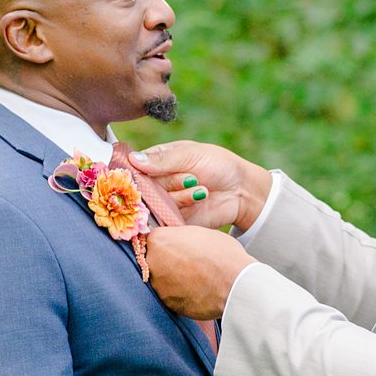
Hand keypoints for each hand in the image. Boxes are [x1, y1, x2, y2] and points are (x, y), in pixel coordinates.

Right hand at [132, 140, 271, 231]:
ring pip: (155, 203)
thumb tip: (133, 159)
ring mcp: (163, 203)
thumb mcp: (191, 155)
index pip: (133, 167)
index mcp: (156, 162)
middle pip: (143, 187)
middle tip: (191, 177)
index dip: (139, 171)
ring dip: (180, 195)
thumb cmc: (218, 166)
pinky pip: (166, 218)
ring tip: (201, 189)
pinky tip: (198, 199)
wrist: (241, 191)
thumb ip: (163, 160)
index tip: (150, 172)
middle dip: (169, 182)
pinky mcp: (172, 220)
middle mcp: (155, 183)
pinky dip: (182, 208)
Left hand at [144, 226, 254, 320]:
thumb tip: (177, 242)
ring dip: (174, 280)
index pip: (154, 240)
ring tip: (196, 279)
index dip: (167, 244)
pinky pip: (172, 297)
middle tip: (188, 264)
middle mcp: (152, 263)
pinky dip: (181, 295)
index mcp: (159, 240)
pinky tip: (198, 291)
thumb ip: (181, 237)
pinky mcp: (168, 304)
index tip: (177, 248)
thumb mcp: (200, 233)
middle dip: (167, 262)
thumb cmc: (223, 255)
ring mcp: (159, 286)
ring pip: (162, 281)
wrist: (236, 285)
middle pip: (154, 261)